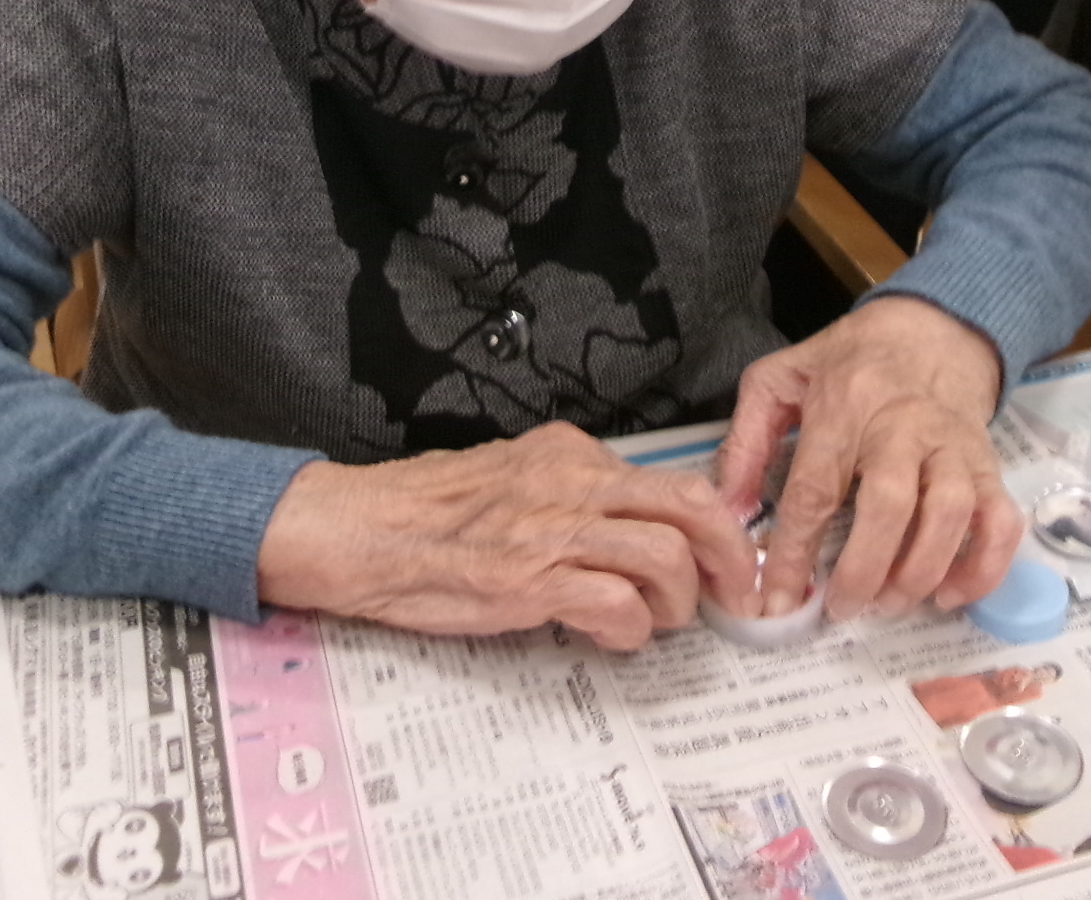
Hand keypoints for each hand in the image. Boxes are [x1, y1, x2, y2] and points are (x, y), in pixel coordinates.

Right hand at [257, 421, 758, 649]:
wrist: (357, 530)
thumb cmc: (424, 513)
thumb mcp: (511, 478)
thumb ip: (571, 494)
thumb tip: (630, 528)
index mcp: (569, 453)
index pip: (672, 479)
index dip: (714, 527)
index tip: (724, 559)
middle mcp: (570, 481)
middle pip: (692, 505)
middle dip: (729, 558)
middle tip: (733, 596)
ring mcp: (551, 529)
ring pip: (666, 556)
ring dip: (677, 603)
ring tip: (652, 621)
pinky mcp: (529, 579)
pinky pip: (617, 605)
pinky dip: (631, 631)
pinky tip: (609, 636)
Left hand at [716, 296, 1020, 624]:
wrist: (930, 329)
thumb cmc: (846, 362)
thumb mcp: (779, 380)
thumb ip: (747, 441)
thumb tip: (732, 511)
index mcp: (843, 406)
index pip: (815, 488)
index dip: (794, 551)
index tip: (776, 599)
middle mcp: (902, 426)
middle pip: (889, 504)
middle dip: (863, 568)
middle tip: (841, 608)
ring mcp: (951, 446)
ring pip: (949, 513)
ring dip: (920, 571)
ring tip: (888, 603)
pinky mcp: (988, 464)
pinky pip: (1000, 520)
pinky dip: (984, 566)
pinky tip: (951, 594)